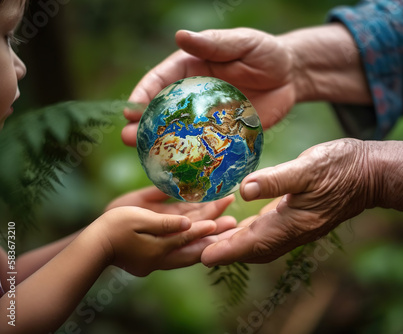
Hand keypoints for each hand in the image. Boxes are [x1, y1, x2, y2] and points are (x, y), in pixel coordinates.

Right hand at [103, 186, 236, 271]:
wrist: (92, 247)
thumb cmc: (112, 228)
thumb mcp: (137, 218)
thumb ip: (164, 222)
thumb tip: (188, 223)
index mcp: (159, 247)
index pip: (188, 236)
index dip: (206, 225)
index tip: (224, 215)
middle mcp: (163, 257)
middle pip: (195, 247)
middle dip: (214, 234)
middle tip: (233, 222)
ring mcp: (158, 261)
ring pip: (189, 252)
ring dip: (206, 240)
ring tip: (224, 226)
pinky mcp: (154, 261)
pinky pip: (180, 254)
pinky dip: (192, 245)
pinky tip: (202, 238)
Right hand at [122, 27, 296, 145]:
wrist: (292, 77)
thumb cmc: (266, 53)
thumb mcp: (242, 43)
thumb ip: (213, 44)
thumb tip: (181, 36)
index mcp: (191, 69)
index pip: (159, 82)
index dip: (142, 95)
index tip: (128, 110)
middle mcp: (195, 95)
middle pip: (163, 112)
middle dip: (143, 126)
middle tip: (129, 139)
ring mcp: (208, 117)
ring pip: (180, 133)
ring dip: (163, 146)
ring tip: (147, 159)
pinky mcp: (225, 134)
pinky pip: (206, 147)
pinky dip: (194, 158)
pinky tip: (183, 170)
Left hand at [201, 139, 370, 264]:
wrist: (370, 173)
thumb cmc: (341, 167)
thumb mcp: (308, 168)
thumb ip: (276, 180)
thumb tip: (245, 190)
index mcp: (292, 223)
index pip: (253, 243)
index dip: (227, 251)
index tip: (202, 257)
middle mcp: (292, 231)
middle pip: (251, 249)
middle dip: (224, 251)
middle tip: (196, 250)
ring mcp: (296, 226)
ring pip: (258, 242)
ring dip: (234, 244)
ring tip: (210, 241)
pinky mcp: (297, 217)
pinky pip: (267, 232)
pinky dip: (248, 233)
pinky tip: (237, 226)